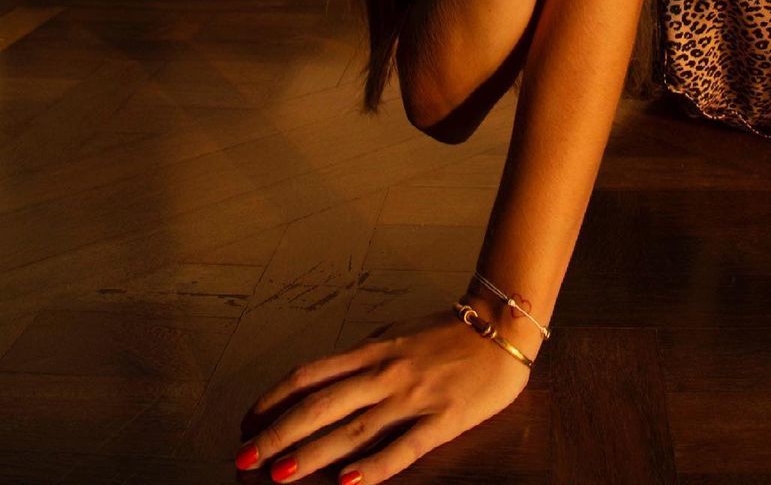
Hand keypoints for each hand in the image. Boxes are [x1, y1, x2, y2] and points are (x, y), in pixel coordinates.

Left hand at [236, 306, 530, 482]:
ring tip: (279, 474)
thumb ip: (367, 355)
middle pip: (321, 404)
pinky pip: (403, 446)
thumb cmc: (449, 332)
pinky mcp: (443, 420)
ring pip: (353, 429)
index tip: (246, 422)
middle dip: (278, 432)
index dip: (273, 399)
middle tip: (243, 457)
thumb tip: (334, 375)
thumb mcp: (398, 334)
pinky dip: (375, 466)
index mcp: (372, 351)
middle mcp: (385, 373)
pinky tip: (349, 483)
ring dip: (313, 453)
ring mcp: (412, 397)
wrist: (502, 326)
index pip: (310, 374)